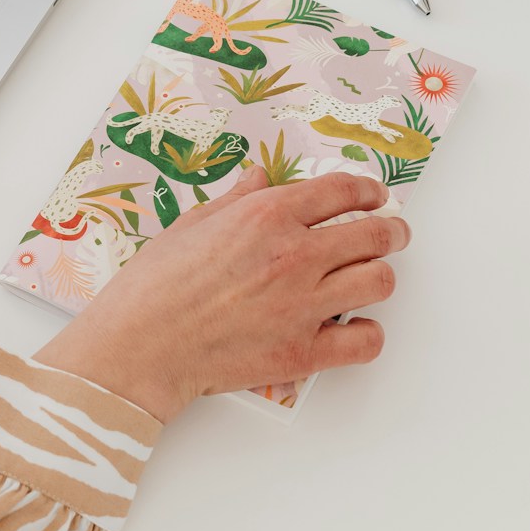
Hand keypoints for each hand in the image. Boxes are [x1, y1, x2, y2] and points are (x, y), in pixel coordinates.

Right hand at [32, 169, 407, 422]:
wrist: (138, 347)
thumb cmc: (153, 286)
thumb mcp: (190, 224)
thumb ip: (235, 200)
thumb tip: (259, 178)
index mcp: (265, 216)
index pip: (342, 191)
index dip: (368, 190)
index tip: (374, 196)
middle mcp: (293, 256)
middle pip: (374, 234)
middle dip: (391, 231)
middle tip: (391, 235)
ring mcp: (302, 306)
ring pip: (379, 282)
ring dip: (378, 276)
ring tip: (367, 278)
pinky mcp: (303, 353)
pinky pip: (365, 340)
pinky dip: (365, 333)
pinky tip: (350, 327)